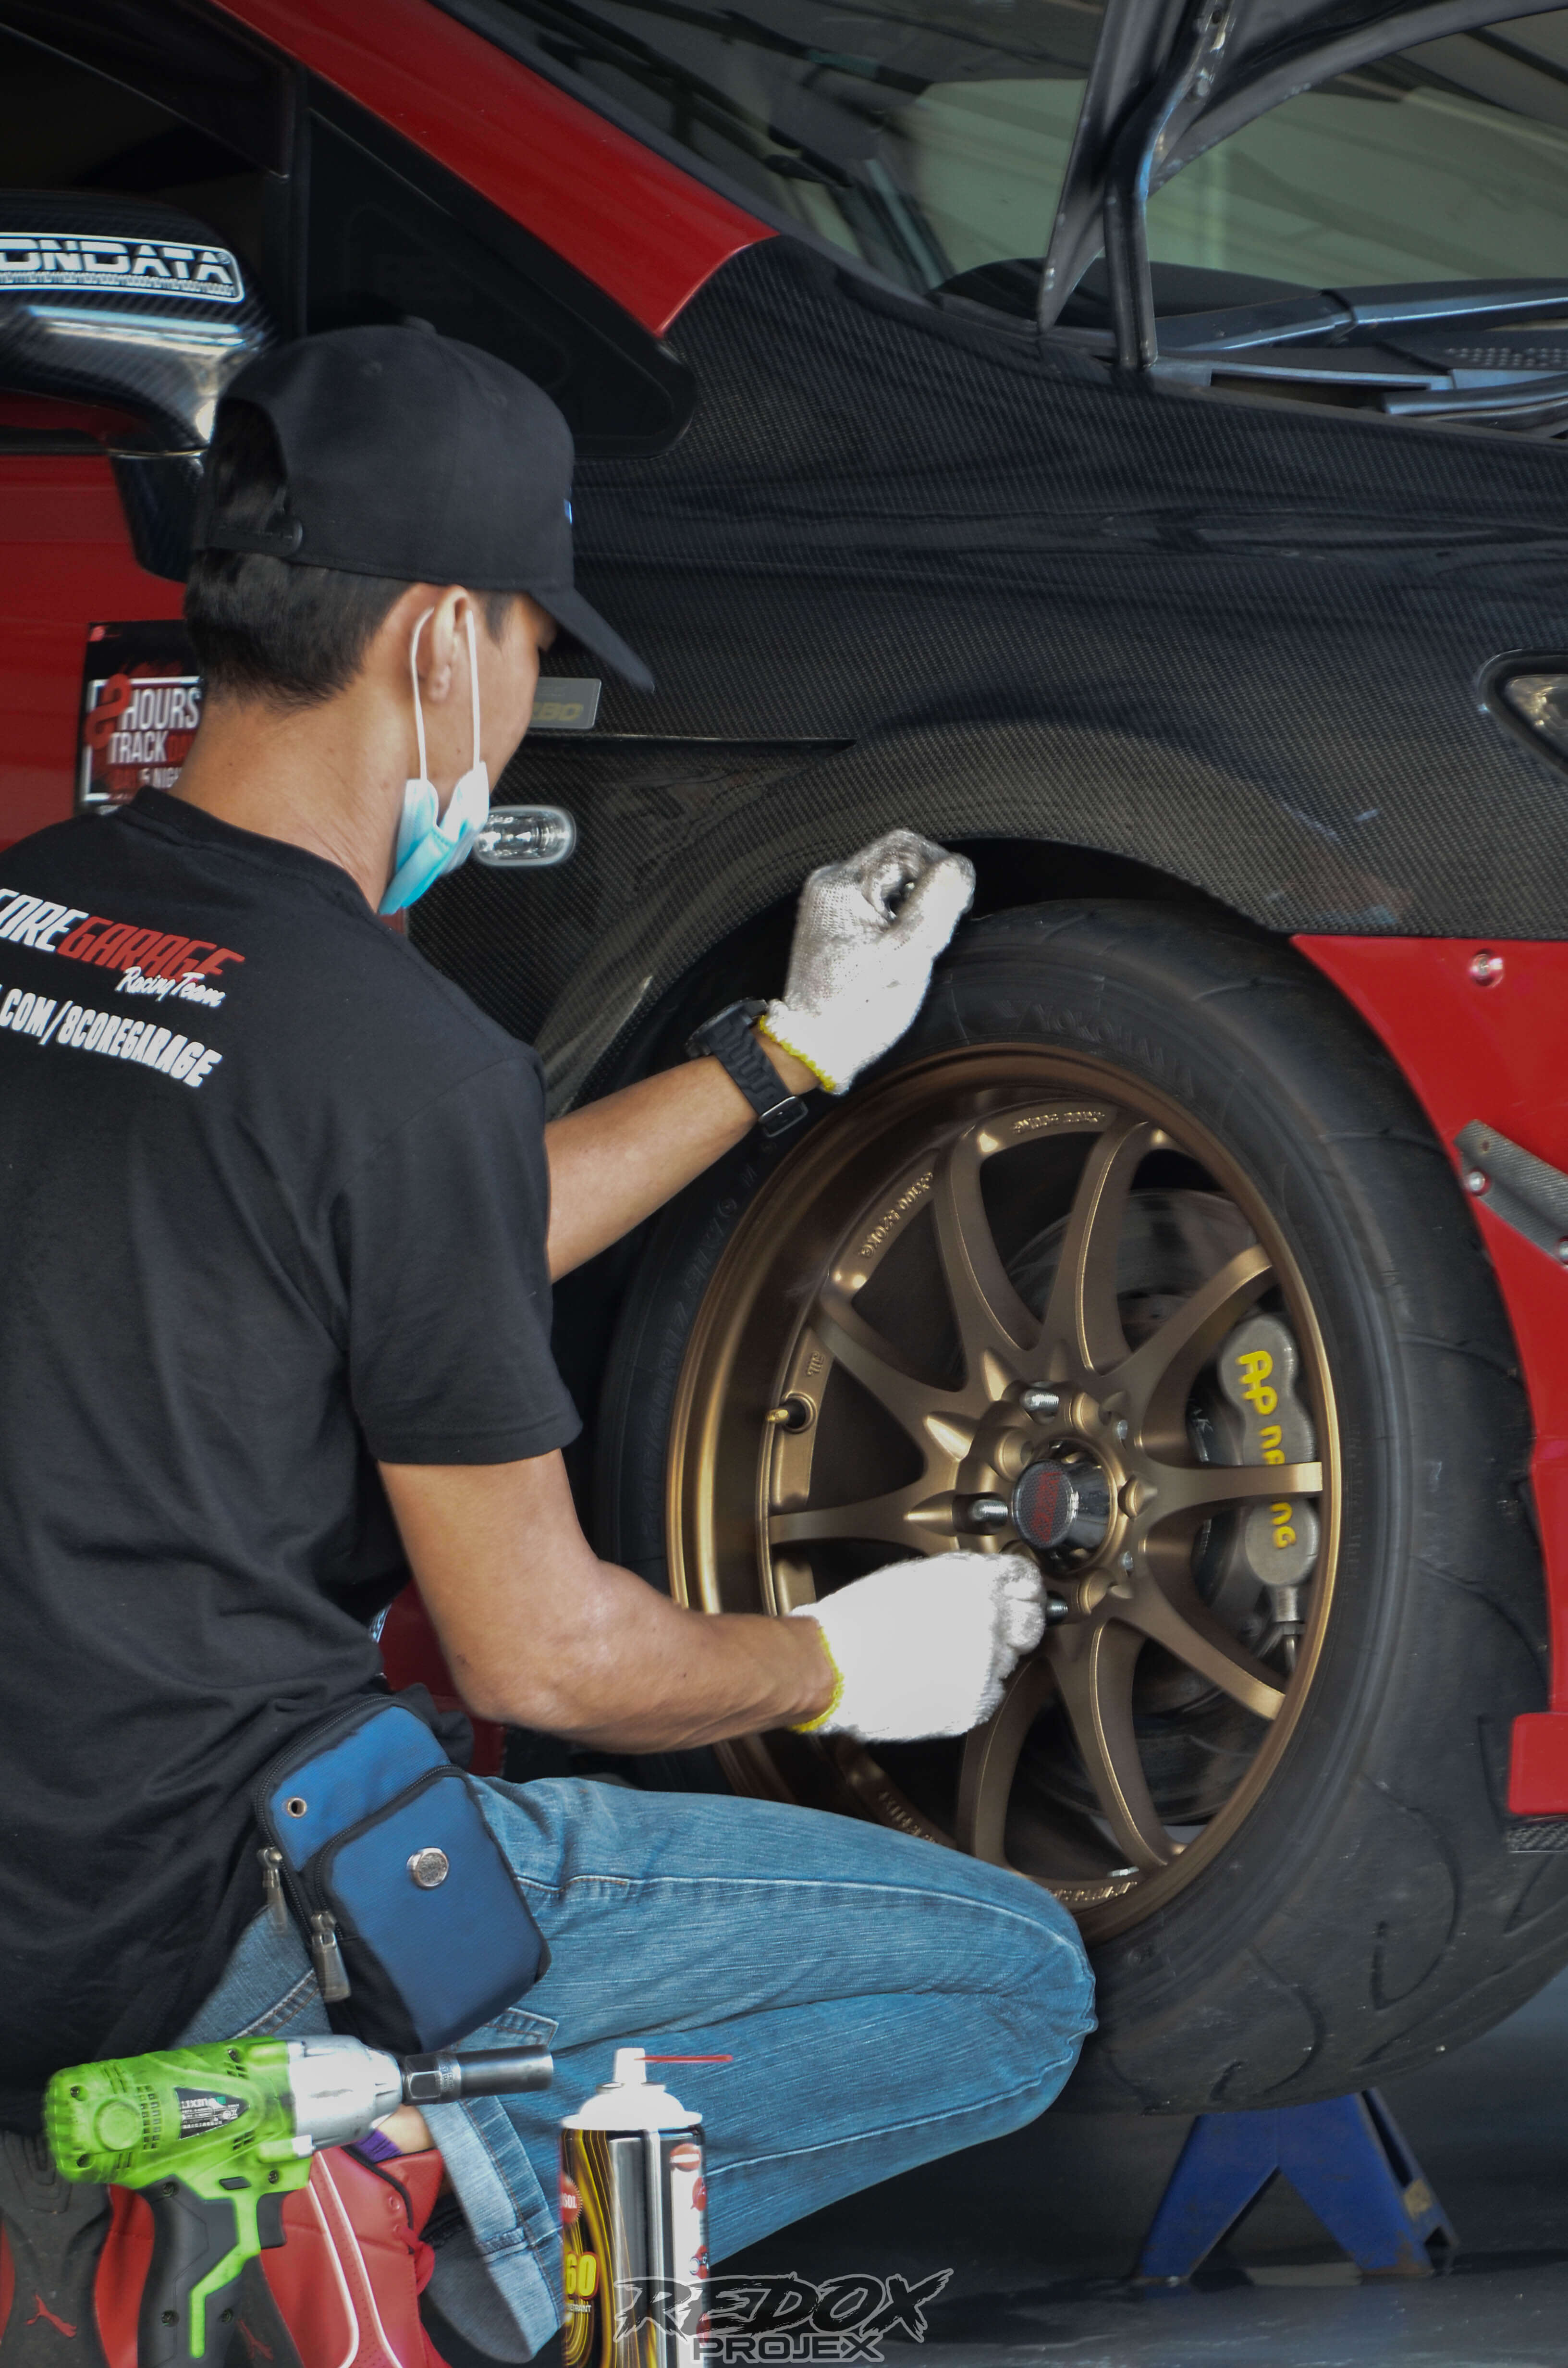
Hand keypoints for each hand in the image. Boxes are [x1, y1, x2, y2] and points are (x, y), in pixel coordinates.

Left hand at [759, 829, 974, 1093]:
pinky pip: (883, 901)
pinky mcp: (839, 920)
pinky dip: (902, 919)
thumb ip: (935, 905)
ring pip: (895, 882)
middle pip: (900, 861)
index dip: (941, 869)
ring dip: (917, 906)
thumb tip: (958, 867)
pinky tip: (900, 950)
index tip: (957, 906)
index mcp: (841, 884)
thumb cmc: (857, 1009)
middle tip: (936, 931)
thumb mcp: (906, 955)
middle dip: (929, 890)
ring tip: (915, 946)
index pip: (906, 847)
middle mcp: (832, 884)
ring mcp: (833, 902)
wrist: (816, 1047)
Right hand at [788, 1552, 1044, 1739]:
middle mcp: (989, 1619)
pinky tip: (936, 1682)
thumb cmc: (860, 1619)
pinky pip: (988, 1694)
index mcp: (973, 1579)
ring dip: (985, 1660)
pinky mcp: (976, 1702)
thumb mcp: (914, 1578)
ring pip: (1006, 1661)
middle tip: (985, 1634)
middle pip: (1029, 1624)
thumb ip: (957, 1581)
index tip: (1020, 1597)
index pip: (1025, 1579)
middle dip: (1015, 1627)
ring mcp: (985, 1663)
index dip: (1023, 1589)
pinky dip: (970, 1690)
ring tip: (940, 1659)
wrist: (833, 1666)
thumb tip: (980, 1590)